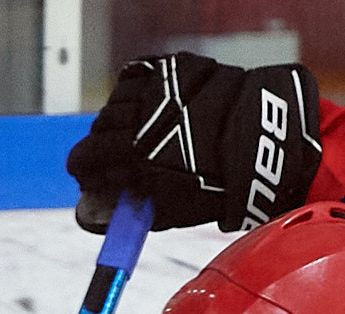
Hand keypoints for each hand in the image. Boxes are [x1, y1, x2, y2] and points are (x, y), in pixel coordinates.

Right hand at [65, 53, 321, 234]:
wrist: (261, 143)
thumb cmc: (219, 183)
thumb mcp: (172, 208)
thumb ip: (130, 208)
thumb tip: (98, 213)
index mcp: (136, 153)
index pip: (88, 157)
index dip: (83, 169)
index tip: (83, 174)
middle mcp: (141, 116)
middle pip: (101, 127)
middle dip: (100, 144)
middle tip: (110, 157)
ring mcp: (158, 89)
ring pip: (118, 100)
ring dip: (118, 116)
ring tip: (132, 130)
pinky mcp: (174, 70)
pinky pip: (139, 75)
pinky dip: (134, 89)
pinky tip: (143, 103)